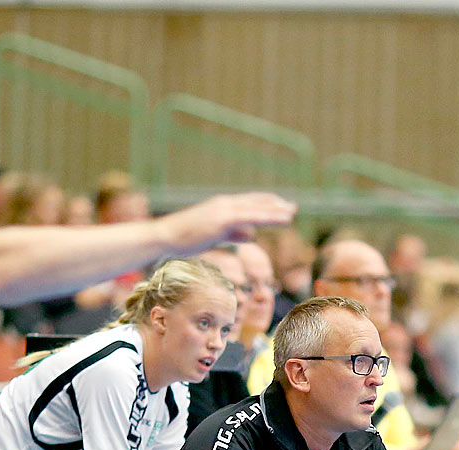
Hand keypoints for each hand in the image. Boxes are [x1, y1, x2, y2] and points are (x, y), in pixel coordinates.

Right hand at [161, 192, 296, 254]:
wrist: (165, 237)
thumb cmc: (183, 239)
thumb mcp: (214, 236)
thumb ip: (234, 233)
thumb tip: (252, 234)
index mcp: (221, 206)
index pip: (249, 202)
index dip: (267, 204)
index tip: (282, 207)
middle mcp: (225, 204)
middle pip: (256, 201)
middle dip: (276, 204)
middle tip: (293, 208)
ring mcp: (224, 210)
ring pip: (257, 208)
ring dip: (276, 210)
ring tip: (292, 212)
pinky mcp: (224, 220)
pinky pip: (253, 217)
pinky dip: (270, 216)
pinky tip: (283, 219)